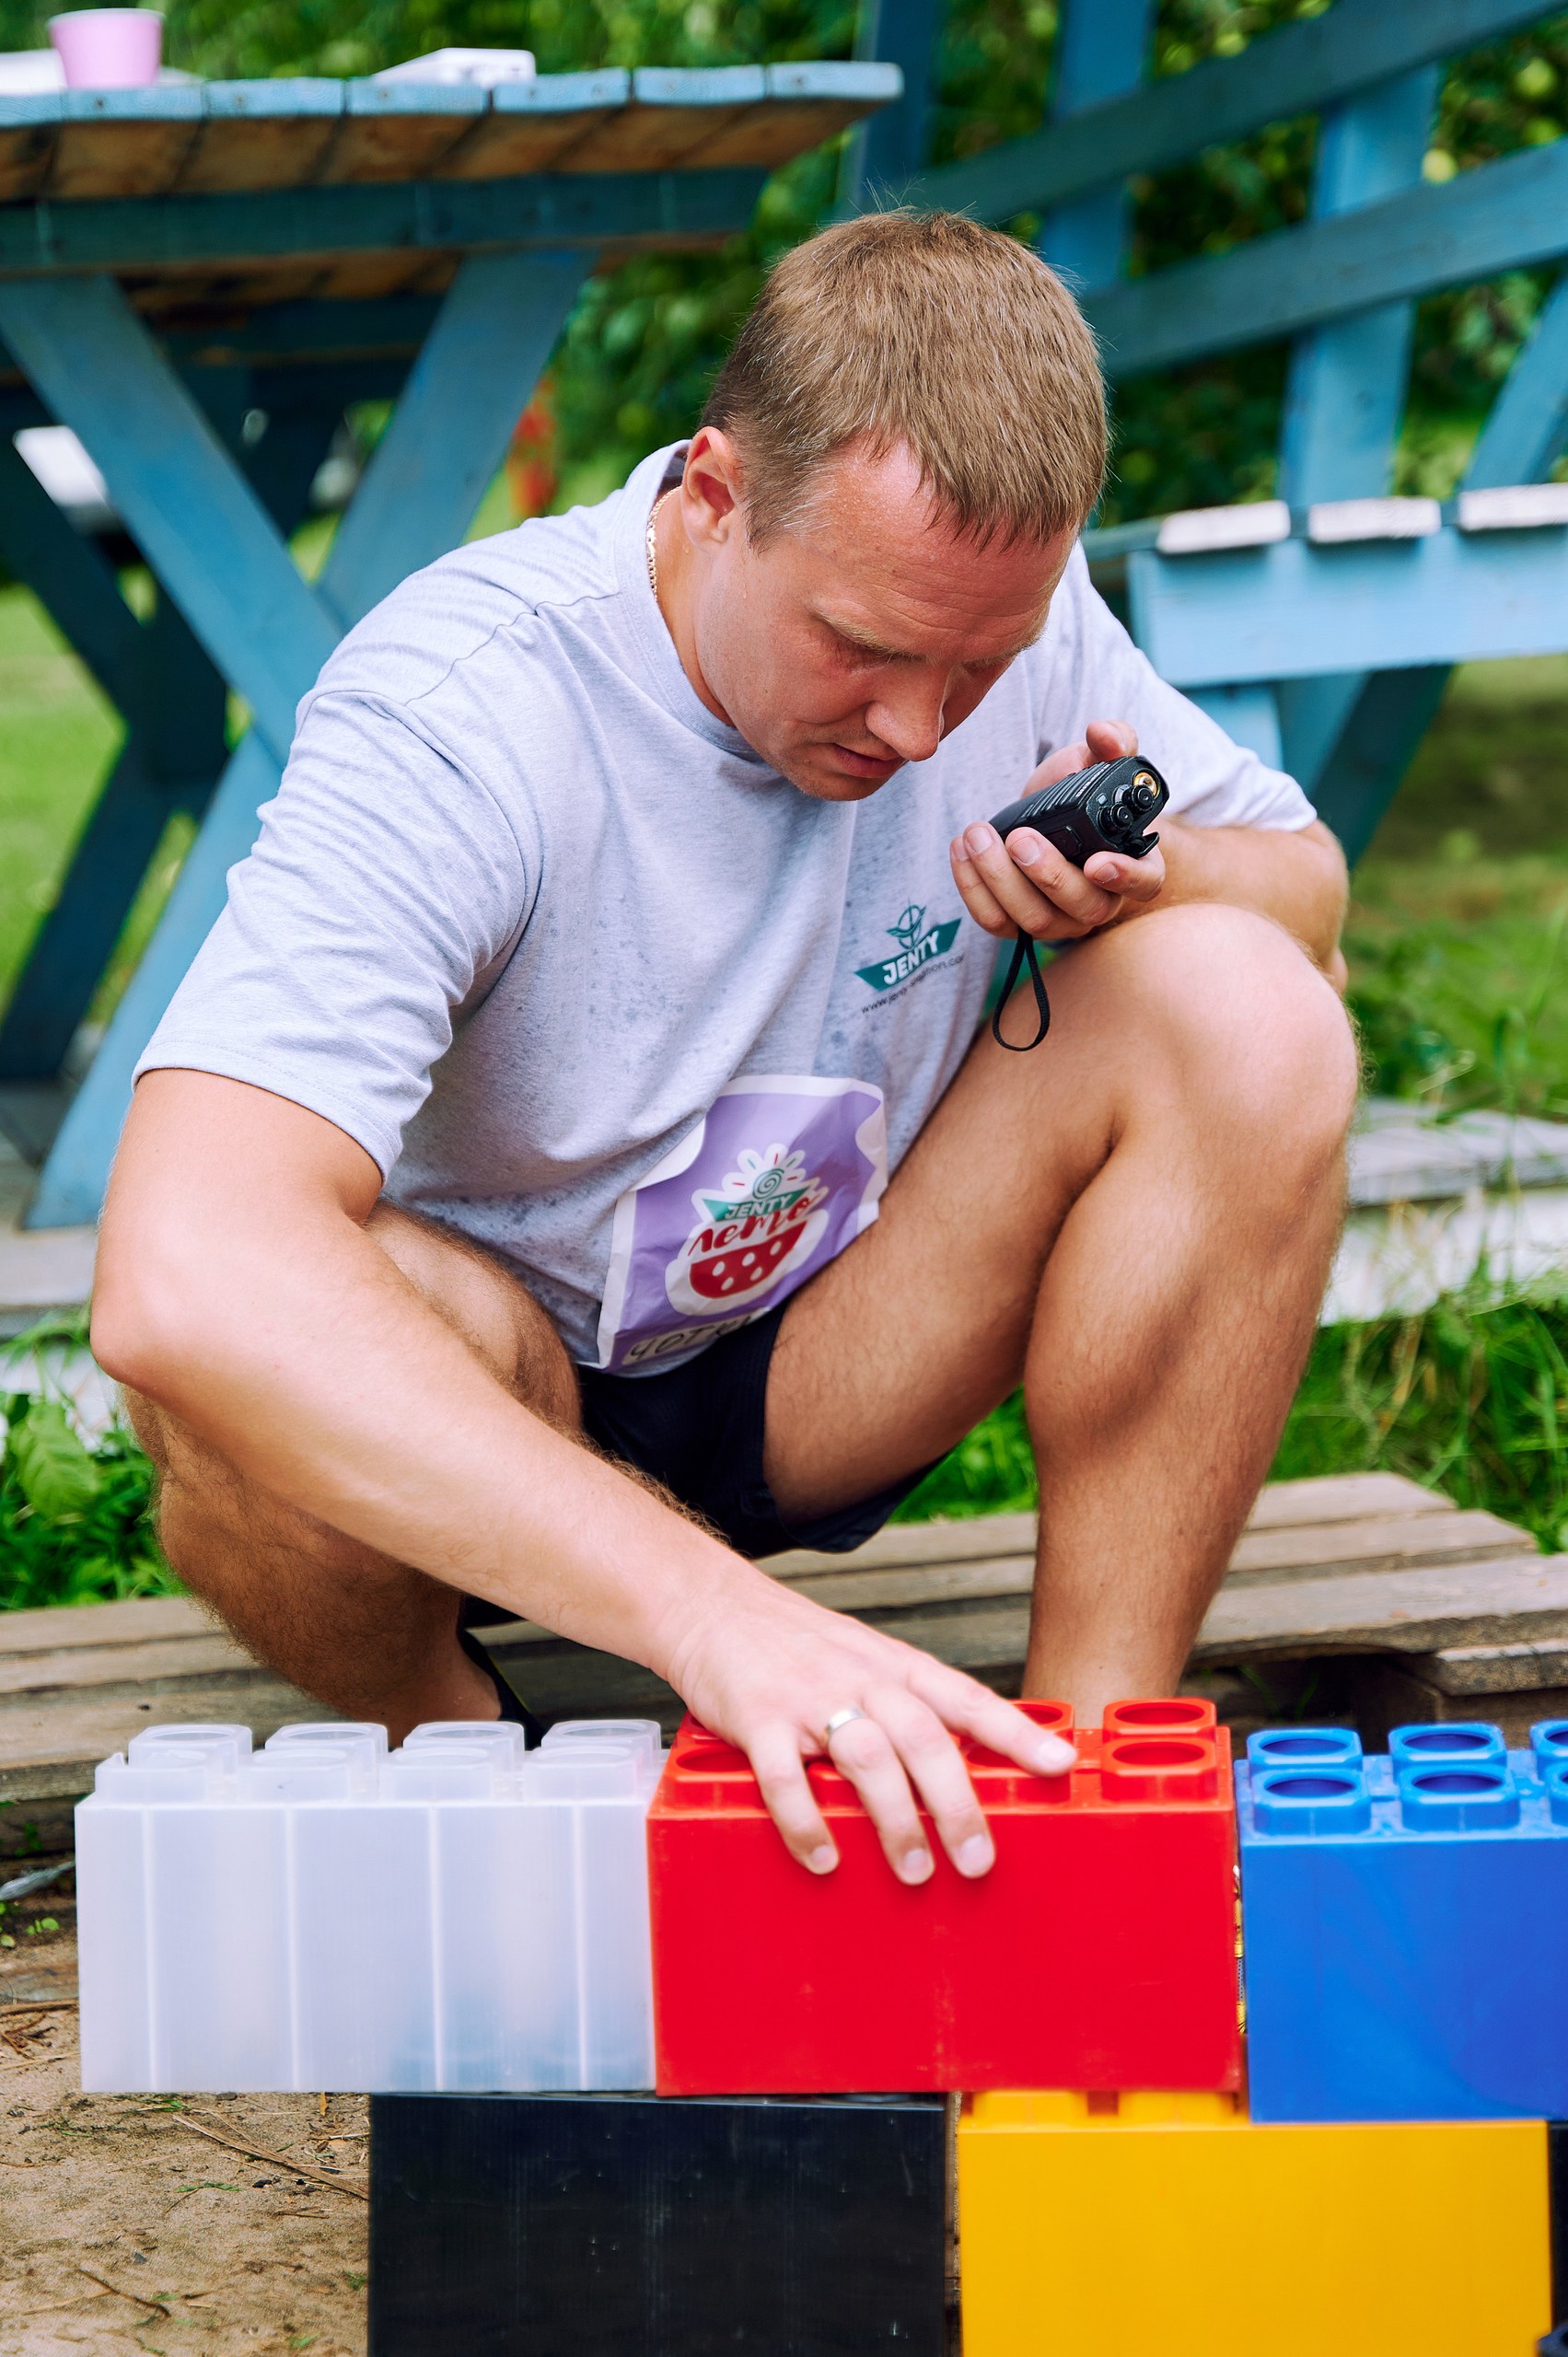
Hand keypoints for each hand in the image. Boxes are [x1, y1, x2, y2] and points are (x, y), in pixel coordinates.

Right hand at [661, 1572, 1076, 1882]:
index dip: (1016, 1732)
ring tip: (913, 1869)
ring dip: (895, 1818)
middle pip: (925, 1738)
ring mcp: (809, 1698)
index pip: (966, 1699)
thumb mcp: (865, 1660)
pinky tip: (824, 1857)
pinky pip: (786, 1777)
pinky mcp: (758, 1719)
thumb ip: (908, 1708)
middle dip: (957, 1804)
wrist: (714, 1606)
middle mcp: (861, 1679)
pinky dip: (806, 1821)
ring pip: (866, 1756)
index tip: (1059, 1764)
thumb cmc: (798, 1646)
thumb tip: (962, 1770)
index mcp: (895, 1667)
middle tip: (978, 1859)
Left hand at [950, 718, 1165, 945]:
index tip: (1097, 862)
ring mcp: (1061, 920)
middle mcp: (1102, 900)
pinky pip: (996, 921)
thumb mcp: (1097, 762)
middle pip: (1082, 906)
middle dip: (1047, 874)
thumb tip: (1104, 735)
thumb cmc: (1080, 794)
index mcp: (1134, 864)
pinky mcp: (1019, 924)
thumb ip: (1111, 742)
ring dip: (1000, 878)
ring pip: (1035, 919)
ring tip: (977, 834)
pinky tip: (961, 850)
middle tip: (1019, 836)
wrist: (1043, 818)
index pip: (1144, 883)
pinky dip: (973, 887)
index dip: (1124, 877)